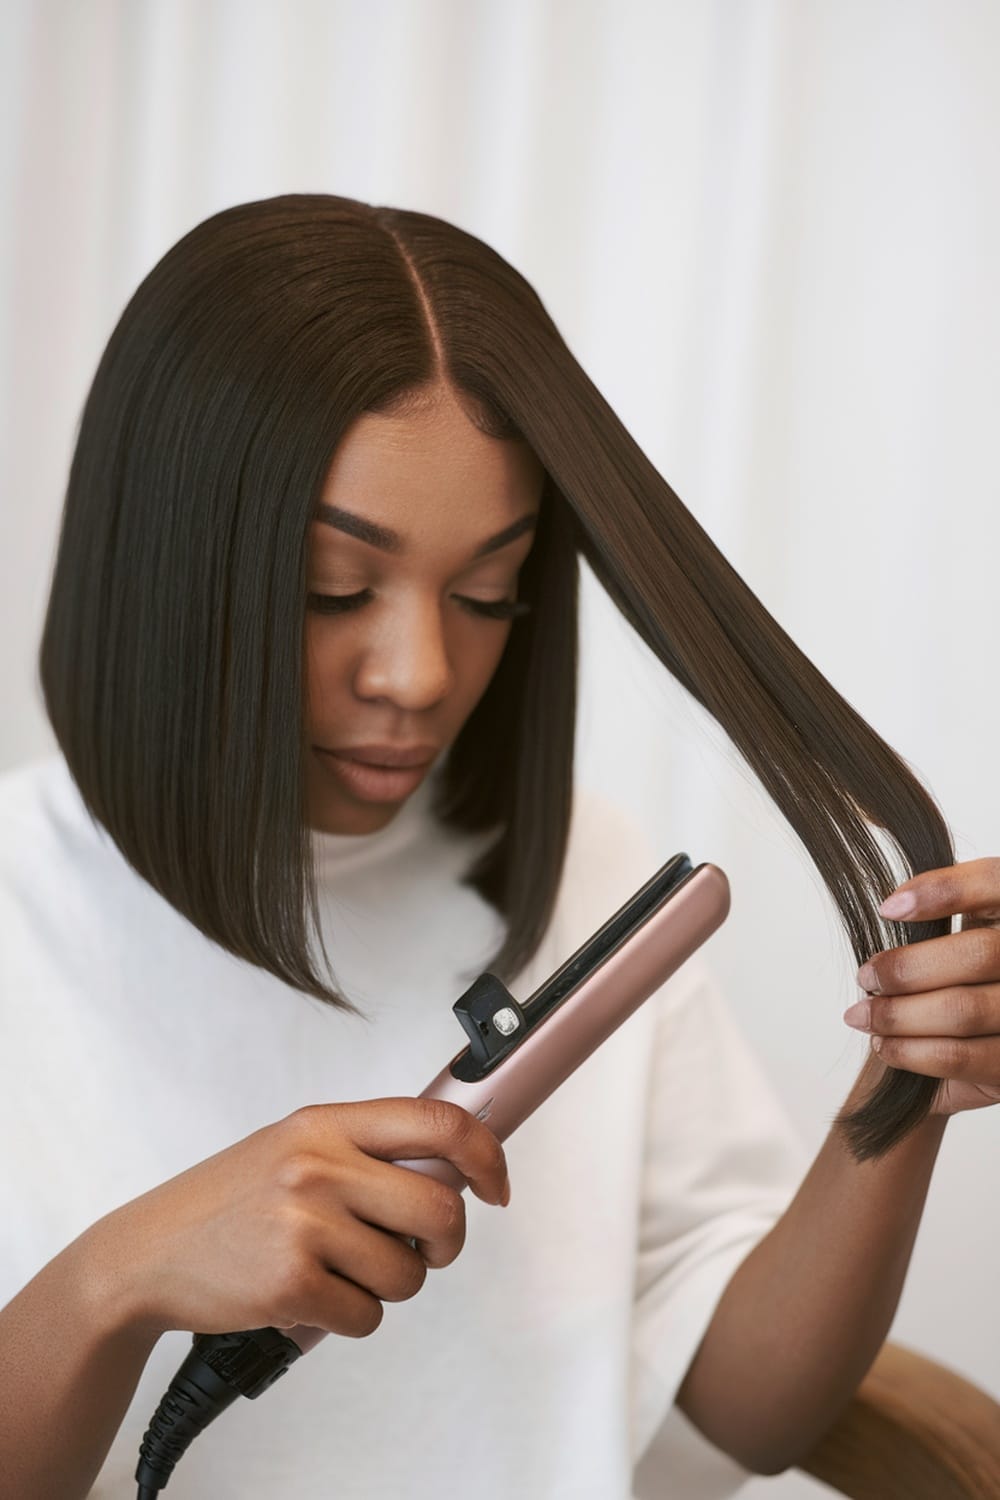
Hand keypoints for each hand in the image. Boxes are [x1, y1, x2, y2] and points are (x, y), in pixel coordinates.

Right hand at [77, 1098, 509, 1339]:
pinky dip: (351, 1318)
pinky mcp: (291, 1284)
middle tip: (421, 1249)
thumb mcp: (294, 1146)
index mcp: (326, 1123)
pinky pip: (369, 1316)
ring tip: (341, 1271)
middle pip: (441, 1207)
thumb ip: (365, 1148)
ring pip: (410, 1271)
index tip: (496, 1187)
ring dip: (390, 1285)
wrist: (147, 1253)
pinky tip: (313, 1297)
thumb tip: (456, 1166)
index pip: (438, 1122)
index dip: (487, 1156)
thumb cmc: (229, 1202)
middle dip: (445, 1242)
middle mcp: (318, 1165)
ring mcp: (304, 1224)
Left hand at [843, 857, 999, 1114]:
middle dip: (907, 968)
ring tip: (863, 1015)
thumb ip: (944, 898)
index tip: (886, 908)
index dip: (945, 890)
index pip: (994, 883)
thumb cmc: (968, 968)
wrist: (988, 1028)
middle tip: (866, 976)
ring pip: (964, 1011)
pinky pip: (961, 1057)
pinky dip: (912, 1052)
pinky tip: (886, 1044)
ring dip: (899, 1015)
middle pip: (978, 955)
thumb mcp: (968, 920)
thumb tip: (889, 893)